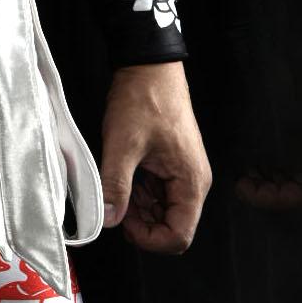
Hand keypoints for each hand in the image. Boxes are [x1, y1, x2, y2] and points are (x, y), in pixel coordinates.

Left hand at [99, 61, 212, 252]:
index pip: (179, 236)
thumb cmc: (144, 97)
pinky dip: (136, 188)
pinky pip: (155, 189)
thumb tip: (109, 219)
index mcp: (191, 182)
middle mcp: (192, 181)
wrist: (148, 64)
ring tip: (116, 179)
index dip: (149, 238)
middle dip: (140, 220)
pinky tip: (121, 171)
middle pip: (169, 224)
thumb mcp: (123, 143)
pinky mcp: (169, 162)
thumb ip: (116, 185)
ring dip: (136, 203)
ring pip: (159, 208)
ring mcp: (181, 171)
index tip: (122, 223)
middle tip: (114, 198)